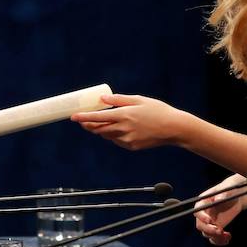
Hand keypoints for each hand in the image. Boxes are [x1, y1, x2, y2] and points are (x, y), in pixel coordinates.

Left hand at [70, 93, 189, 150]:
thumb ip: (119, 100)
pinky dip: (113, 135)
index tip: (73, 117)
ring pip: (106, 136)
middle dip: (88, 125)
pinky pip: (117, 140)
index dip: (84, 118)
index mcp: (124, 115)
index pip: (98, 117)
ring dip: (100, 130)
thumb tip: (102, 99)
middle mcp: (123, 129)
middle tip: (82, 120)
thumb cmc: (157, 111)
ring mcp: (127, 140)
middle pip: (98, 129)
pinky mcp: (131, 147)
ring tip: (99, 123)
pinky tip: (118, 129)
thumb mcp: (139, 100)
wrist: (173, 129)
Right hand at [193, 174, 246, 245]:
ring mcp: (210, 223)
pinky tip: (228, 238)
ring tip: (227, 236)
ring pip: (207, 234)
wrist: (236, 196)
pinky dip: (220, 241)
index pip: (197, 211)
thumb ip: (222, 194)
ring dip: (216, 237)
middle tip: (220, 231)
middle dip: (209, 230)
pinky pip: (214, 239)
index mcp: (203, 203)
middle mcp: (204, 214)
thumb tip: (218, 199)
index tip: (210, 220)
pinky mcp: (216, 228)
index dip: (202, 217)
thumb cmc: (229, 189)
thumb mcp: (227, 189)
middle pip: (200, 226)